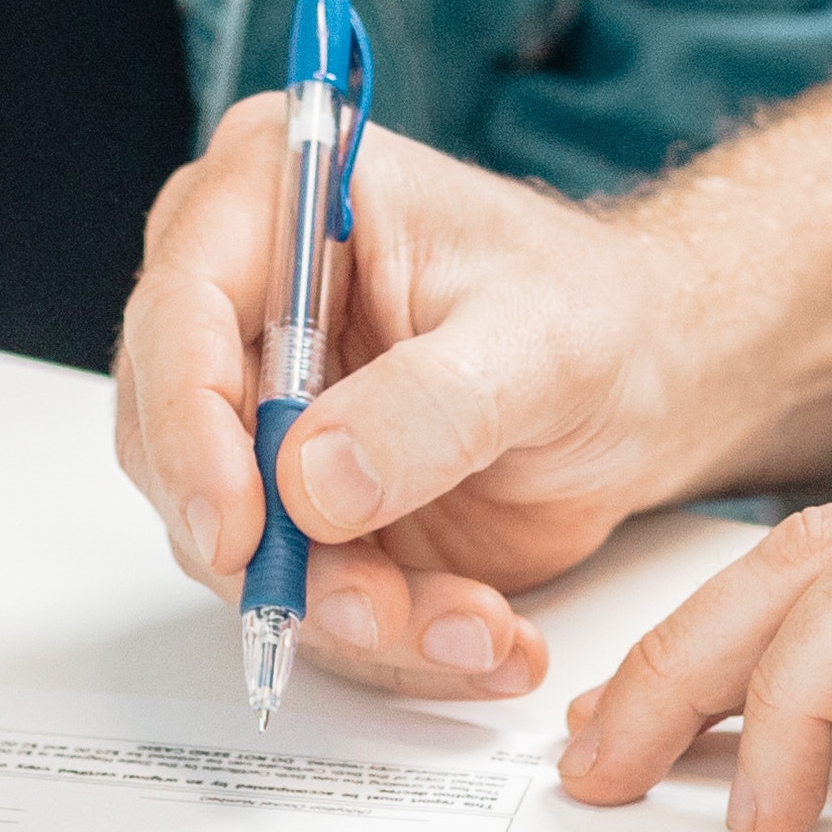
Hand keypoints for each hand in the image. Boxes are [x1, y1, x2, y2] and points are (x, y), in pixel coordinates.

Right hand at [111, 96, 725, 699]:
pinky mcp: (297, 503)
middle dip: (277, 550)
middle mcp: (244, 303)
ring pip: (235, 541)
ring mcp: (263, 410)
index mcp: (278, 195)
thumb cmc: (600, 314)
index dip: (188, 426)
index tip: (238, 524)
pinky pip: (299, 592)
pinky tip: (478, 635)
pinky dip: (387, 634)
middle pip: (178, 445)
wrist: (653, 379)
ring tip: (472, 625)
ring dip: (349, 609)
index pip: (179, 310)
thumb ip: (432, 404)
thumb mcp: (540, 342)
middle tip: (376, 606)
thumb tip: (313, 479)